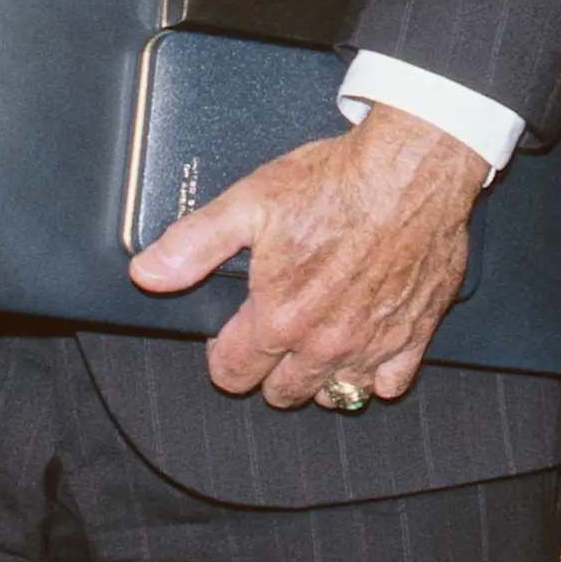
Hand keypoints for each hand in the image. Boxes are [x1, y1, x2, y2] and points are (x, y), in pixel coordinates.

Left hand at [129, 104, 484, 408]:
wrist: (412, 168)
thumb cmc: (338, 181)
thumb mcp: (251, 201)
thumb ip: (195, 244)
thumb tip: (147, 273)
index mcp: (279, 317)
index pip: (233, 374)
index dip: (224, 355)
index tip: (232, 335)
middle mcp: (324, 342)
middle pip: (282, 393)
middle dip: (270, 370)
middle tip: (275, 332)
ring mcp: (372, 344)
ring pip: (333, 393)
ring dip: (319, 376)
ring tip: (315, 341)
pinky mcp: (414, 335)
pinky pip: (388, 383)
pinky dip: (375, 373)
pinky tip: (366, 343)